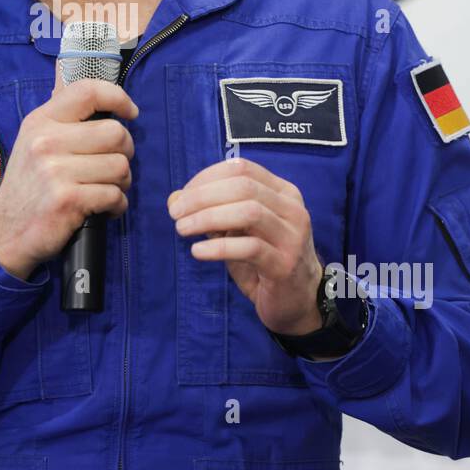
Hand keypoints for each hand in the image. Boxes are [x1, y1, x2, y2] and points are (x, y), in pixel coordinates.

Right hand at [0, 65, 138, 279]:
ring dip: (122, 182)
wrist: (5, 232)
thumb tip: (107, 102)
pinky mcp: (67, 200)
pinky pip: (114, 195)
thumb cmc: (29, 186)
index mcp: (41, 121)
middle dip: (125, 152)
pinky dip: (117, 205)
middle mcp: (47, 142)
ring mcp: (56, 171)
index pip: (87, 91)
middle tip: (114, 166)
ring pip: (120, 166)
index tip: (130, 113)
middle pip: (116, 133)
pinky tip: (104, 209)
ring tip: (107, 189)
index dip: (118, 97)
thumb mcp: (34, 142)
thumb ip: (64, 121)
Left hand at [167, 155, 325, 336]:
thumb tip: (174, 199)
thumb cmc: (262, 260)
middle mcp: (292, 209)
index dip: (206, 178)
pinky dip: (218, 247)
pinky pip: (249, 248)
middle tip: (175, 213)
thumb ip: (210, 211)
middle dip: (202, 196)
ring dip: (208, 217)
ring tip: (182, 229)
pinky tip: (198, 251)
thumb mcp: (236, 231)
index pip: (242, 169)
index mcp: (282, 192)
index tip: (181, 196)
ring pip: (248, 212)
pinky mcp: (285, 264)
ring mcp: (292, 236)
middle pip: (243, 187)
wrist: (295, 300)